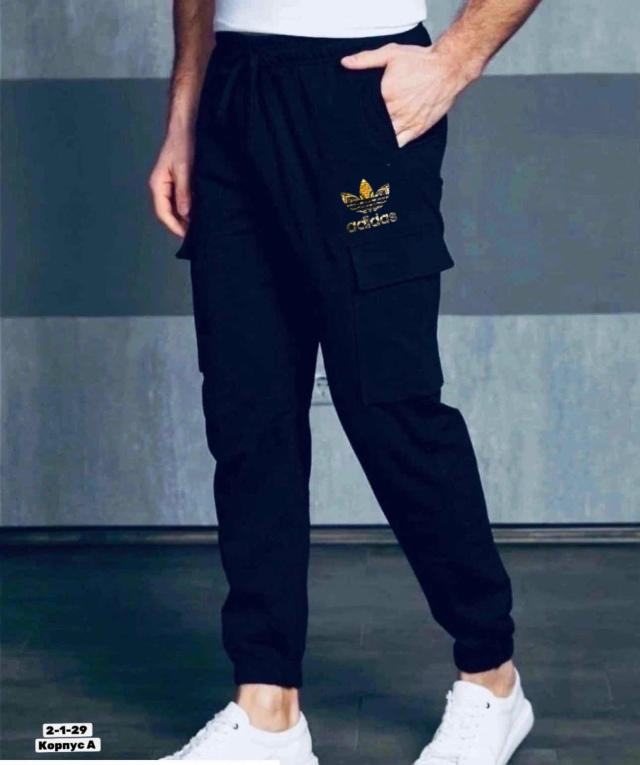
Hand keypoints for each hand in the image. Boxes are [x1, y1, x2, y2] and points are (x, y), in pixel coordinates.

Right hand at [148, 125, 194, 236]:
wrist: (186, 126)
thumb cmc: (183, 144)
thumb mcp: (185, 169)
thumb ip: (184, 192)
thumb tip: (185, 214)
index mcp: (158, 185)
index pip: (163, 213)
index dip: (175, 226)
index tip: (188, 236)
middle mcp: (161, 187)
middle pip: (168, 213)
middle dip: (180, 225)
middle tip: (197, 235)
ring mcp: (169, 185)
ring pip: (175, 208)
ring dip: (185, 218)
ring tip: (200, 226)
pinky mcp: (178, 183)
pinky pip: (181, 200)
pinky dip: (189, 209)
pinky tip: (199, 213)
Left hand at [341, 42, 476, 147]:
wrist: (448, 68)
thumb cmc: (420, 60)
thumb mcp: (391, 53)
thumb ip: (366, 59)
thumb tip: (345, 63)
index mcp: (385, 94)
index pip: (364, 111)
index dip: (357, 115)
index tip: (351, 118)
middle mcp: (395, 111)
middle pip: (374, 126)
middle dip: (367, 128)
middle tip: (359, 130)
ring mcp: (407, 122)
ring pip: (385, 137)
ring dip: (378, 138)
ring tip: (371, 138)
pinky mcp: (417, 129)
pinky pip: (400, 143)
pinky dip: (392, 145)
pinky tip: (386, 144)